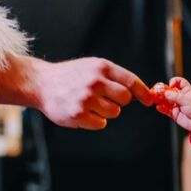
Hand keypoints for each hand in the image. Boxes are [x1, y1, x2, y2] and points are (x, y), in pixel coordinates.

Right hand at [0, 55, 153, 130]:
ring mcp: (86, 98)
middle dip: (120, 102)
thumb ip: (114, 77)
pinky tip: (83, 112)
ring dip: (106, 112)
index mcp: (101, 67)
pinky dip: (95, 121)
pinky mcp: (78, 114)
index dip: (143, 92)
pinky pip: (100, 124)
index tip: (149, 100)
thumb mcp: (92, 67)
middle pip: (125, 99)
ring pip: (114, 112)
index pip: (131, 81)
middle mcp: (95, 81)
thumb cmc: (71, 76)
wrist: (42, 83)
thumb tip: (139, 92)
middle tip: (106, 99)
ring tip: (91, 104)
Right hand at [151, 77, 190, 131]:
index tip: (171, 84)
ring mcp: (177, 105)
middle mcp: (181, 97)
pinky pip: (166, 110)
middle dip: (164, 91)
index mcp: (186, 91)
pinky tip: (159, 107)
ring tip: (157, 99)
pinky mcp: (174, 114)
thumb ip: (175, 96)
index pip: (179, 82)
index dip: (174, 81)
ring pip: (166, 101)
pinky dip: (161, 108)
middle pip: (170, 91)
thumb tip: (166, 93)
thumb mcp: (186, 99)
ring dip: (161, 100)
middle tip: (159, 92)